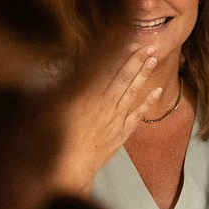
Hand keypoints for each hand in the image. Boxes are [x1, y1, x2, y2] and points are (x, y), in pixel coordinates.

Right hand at [57, 45, 163, 189]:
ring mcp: (115, 118)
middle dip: (136, 60)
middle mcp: (104, 104)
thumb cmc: (56, 138)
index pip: (106, 69)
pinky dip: (147, 102)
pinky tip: (158, 90)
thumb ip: (63, 87)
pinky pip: (137, 115)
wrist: (70, 167)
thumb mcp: (51, 107)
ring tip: (154, 59)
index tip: (129, 41)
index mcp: (86, 95)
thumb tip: (70, 69)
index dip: (119, 54)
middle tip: (149, 46)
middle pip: (123, 77)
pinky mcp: (121, 133)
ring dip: (143, 74)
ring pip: (132, 92)